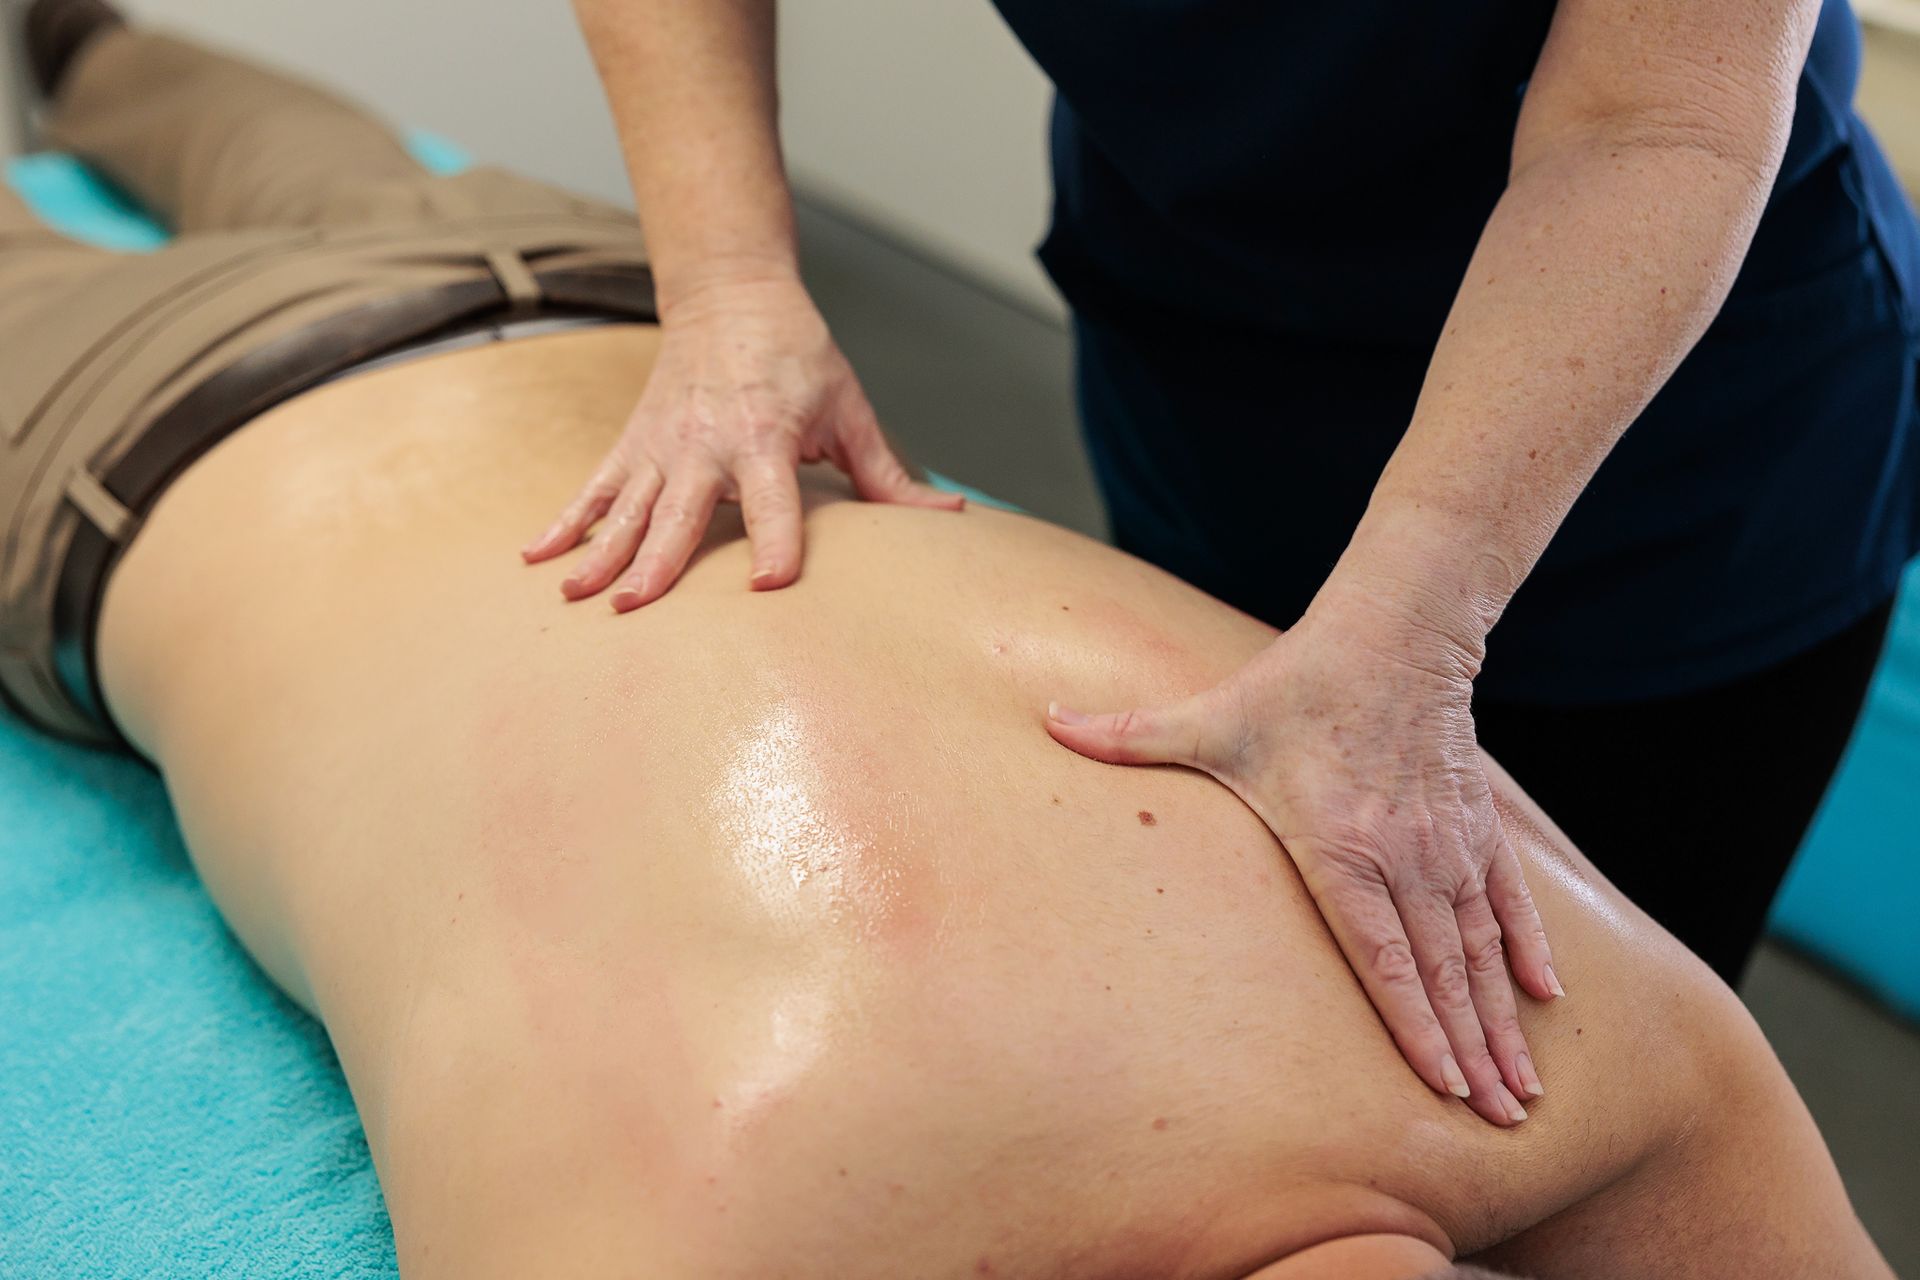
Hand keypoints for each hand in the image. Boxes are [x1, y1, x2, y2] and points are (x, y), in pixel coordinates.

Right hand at [522, 275, 961, 607]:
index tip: (770, 586)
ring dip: (601, 552)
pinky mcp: (634, 444)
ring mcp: (662, 446)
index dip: (776, 542)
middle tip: (633, 606)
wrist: (730, 294)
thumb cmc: (800, 355)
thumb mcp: (850, 408)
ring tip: (576, 597)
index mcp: (766, 438)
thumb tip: (952, 516)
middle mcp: (707, 446)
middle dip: (658, 561)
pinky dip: (565, 521)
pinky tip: (535, 557)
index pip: (775, 501)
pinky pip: (595, 489)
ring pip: (629, 508)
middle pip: (682, 513)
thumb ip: (890, 473)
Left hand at [1045, 591, 1561, 1126]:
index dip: (1415, 1026)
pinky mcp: (1476, 825)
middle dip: (1471, 1051)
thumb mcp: (1210, 716)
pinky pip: (1510, 901)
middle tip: (1499, 1121)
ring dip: (1502, 1020)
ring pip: (1482, 949)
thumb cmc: (1295, 684)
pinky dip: (1531, 950)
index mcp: (1340, 845)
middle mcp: (1405, 856)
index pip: (1384, 955)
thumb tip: (1049, 724)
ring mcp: (1448, 844)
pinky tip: (1546, 1001)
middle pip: (1444, 971)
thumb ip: (1128, 733)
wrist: (1392, 631)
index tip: (1444, 1086)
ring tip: (1522, 1089)